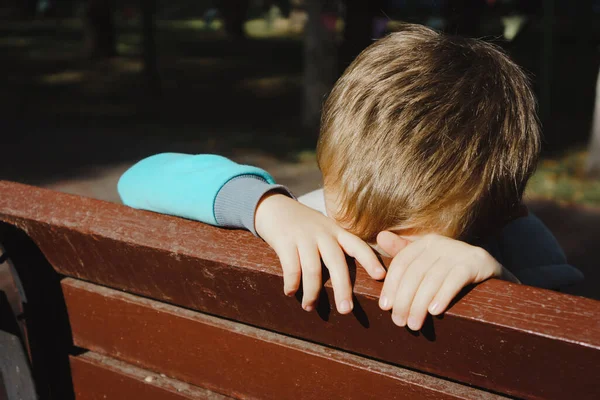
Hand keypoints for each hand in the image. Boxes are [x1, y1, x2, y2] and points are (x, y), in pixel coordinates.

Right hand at [255, 193, 385, 313]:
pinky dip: (292, 284)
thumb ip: (336, 247)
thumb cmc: (303, 225)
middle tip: (346, 310)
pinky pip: (291, 267)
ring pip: (313, 269)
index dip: (370, 260)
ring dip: (312, 292)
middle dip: (343, 288)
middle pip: (337, 262)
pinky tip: (290, 293)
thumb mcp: (324, 229)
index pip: (357, 245)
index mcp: (336, 231)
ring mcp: (303, 236)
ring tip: (309, 308)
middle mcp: (322, 233)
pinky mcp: (284, 241)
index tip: (380, 276)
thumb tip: (348, 281)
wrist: (273, 207)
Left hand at [376, 231, 518, 330]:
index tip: (384, 307)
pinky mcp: (477, 261)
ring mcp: (460, 250)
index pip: (402, 263)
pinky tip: (435, 311)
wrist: (494, 277)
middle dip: (404, 299)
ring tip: (414, 324)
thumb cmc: (453, 274)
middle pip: (415, 272)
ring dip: (420, 304)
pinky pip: (455, 279)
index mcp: (426, 242)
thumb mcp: (428, 264)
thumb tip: (380, 236)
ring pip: (432, 279)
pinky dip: (442, 296)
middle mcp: (441, 242)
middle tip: (399, 322)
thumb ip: (403, 252)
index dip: (391, 285)